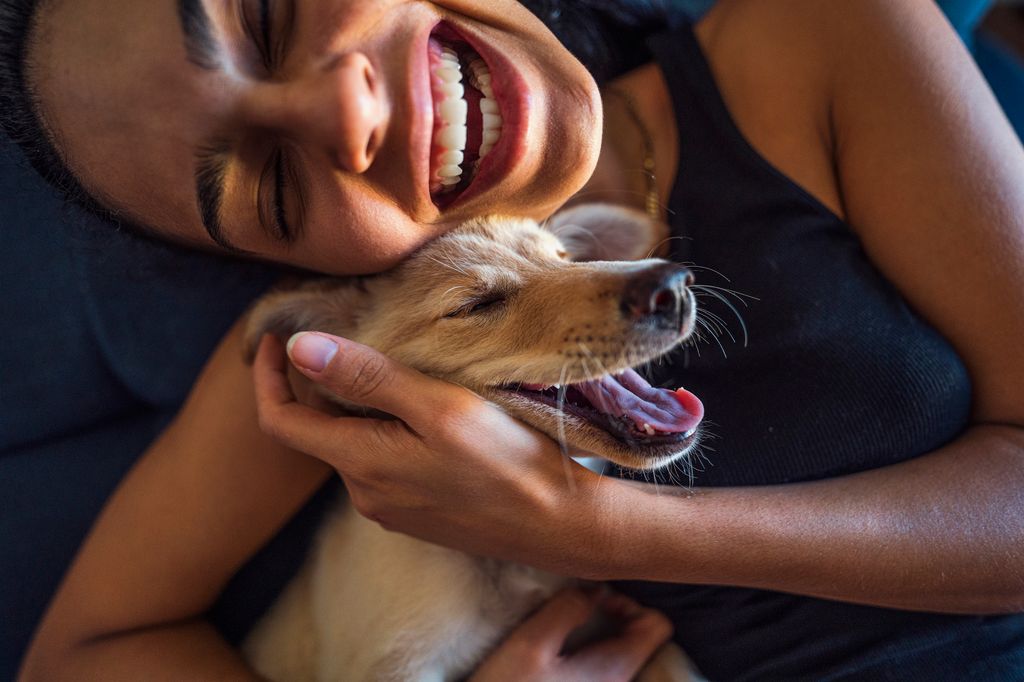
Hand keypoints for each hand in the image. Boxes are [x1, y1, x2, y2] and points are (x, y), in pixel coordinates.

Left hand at [251, 332, 615, 576]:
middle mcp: (364, 494)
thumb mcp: (438, 407)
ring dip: (361, 408)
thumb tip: (298, 348)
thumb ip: (368, 378)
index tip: (275, 338)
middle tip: (352, 336)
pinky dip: (386, 431)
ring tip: (398, 368)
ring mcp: (391, 509)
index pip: (280, 421)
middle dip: (322, 384)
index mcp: (360, 464)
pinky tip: (424, 412)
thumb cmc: (508, 461)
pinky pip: (383, 465)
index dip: (267, 377)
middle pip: (319, 430)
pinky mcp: (418, 514)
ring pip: (354, 446)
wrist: (560, 525)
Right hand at [471, 588, 673, 681]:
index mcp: (615, 670)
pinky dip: (588, 652)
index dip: (630, 604)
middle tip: (575, 610)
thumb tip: (594, 590)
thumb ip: (567, 609)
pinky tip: (558, 652)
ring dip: (598, 633)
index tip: (593, 602)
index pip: (658, 625)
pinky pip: (602, 668)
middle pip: (641, 638)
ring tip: (564, 627)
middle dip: (612, 616)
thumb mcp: (531, 643)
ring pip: (620, 653)